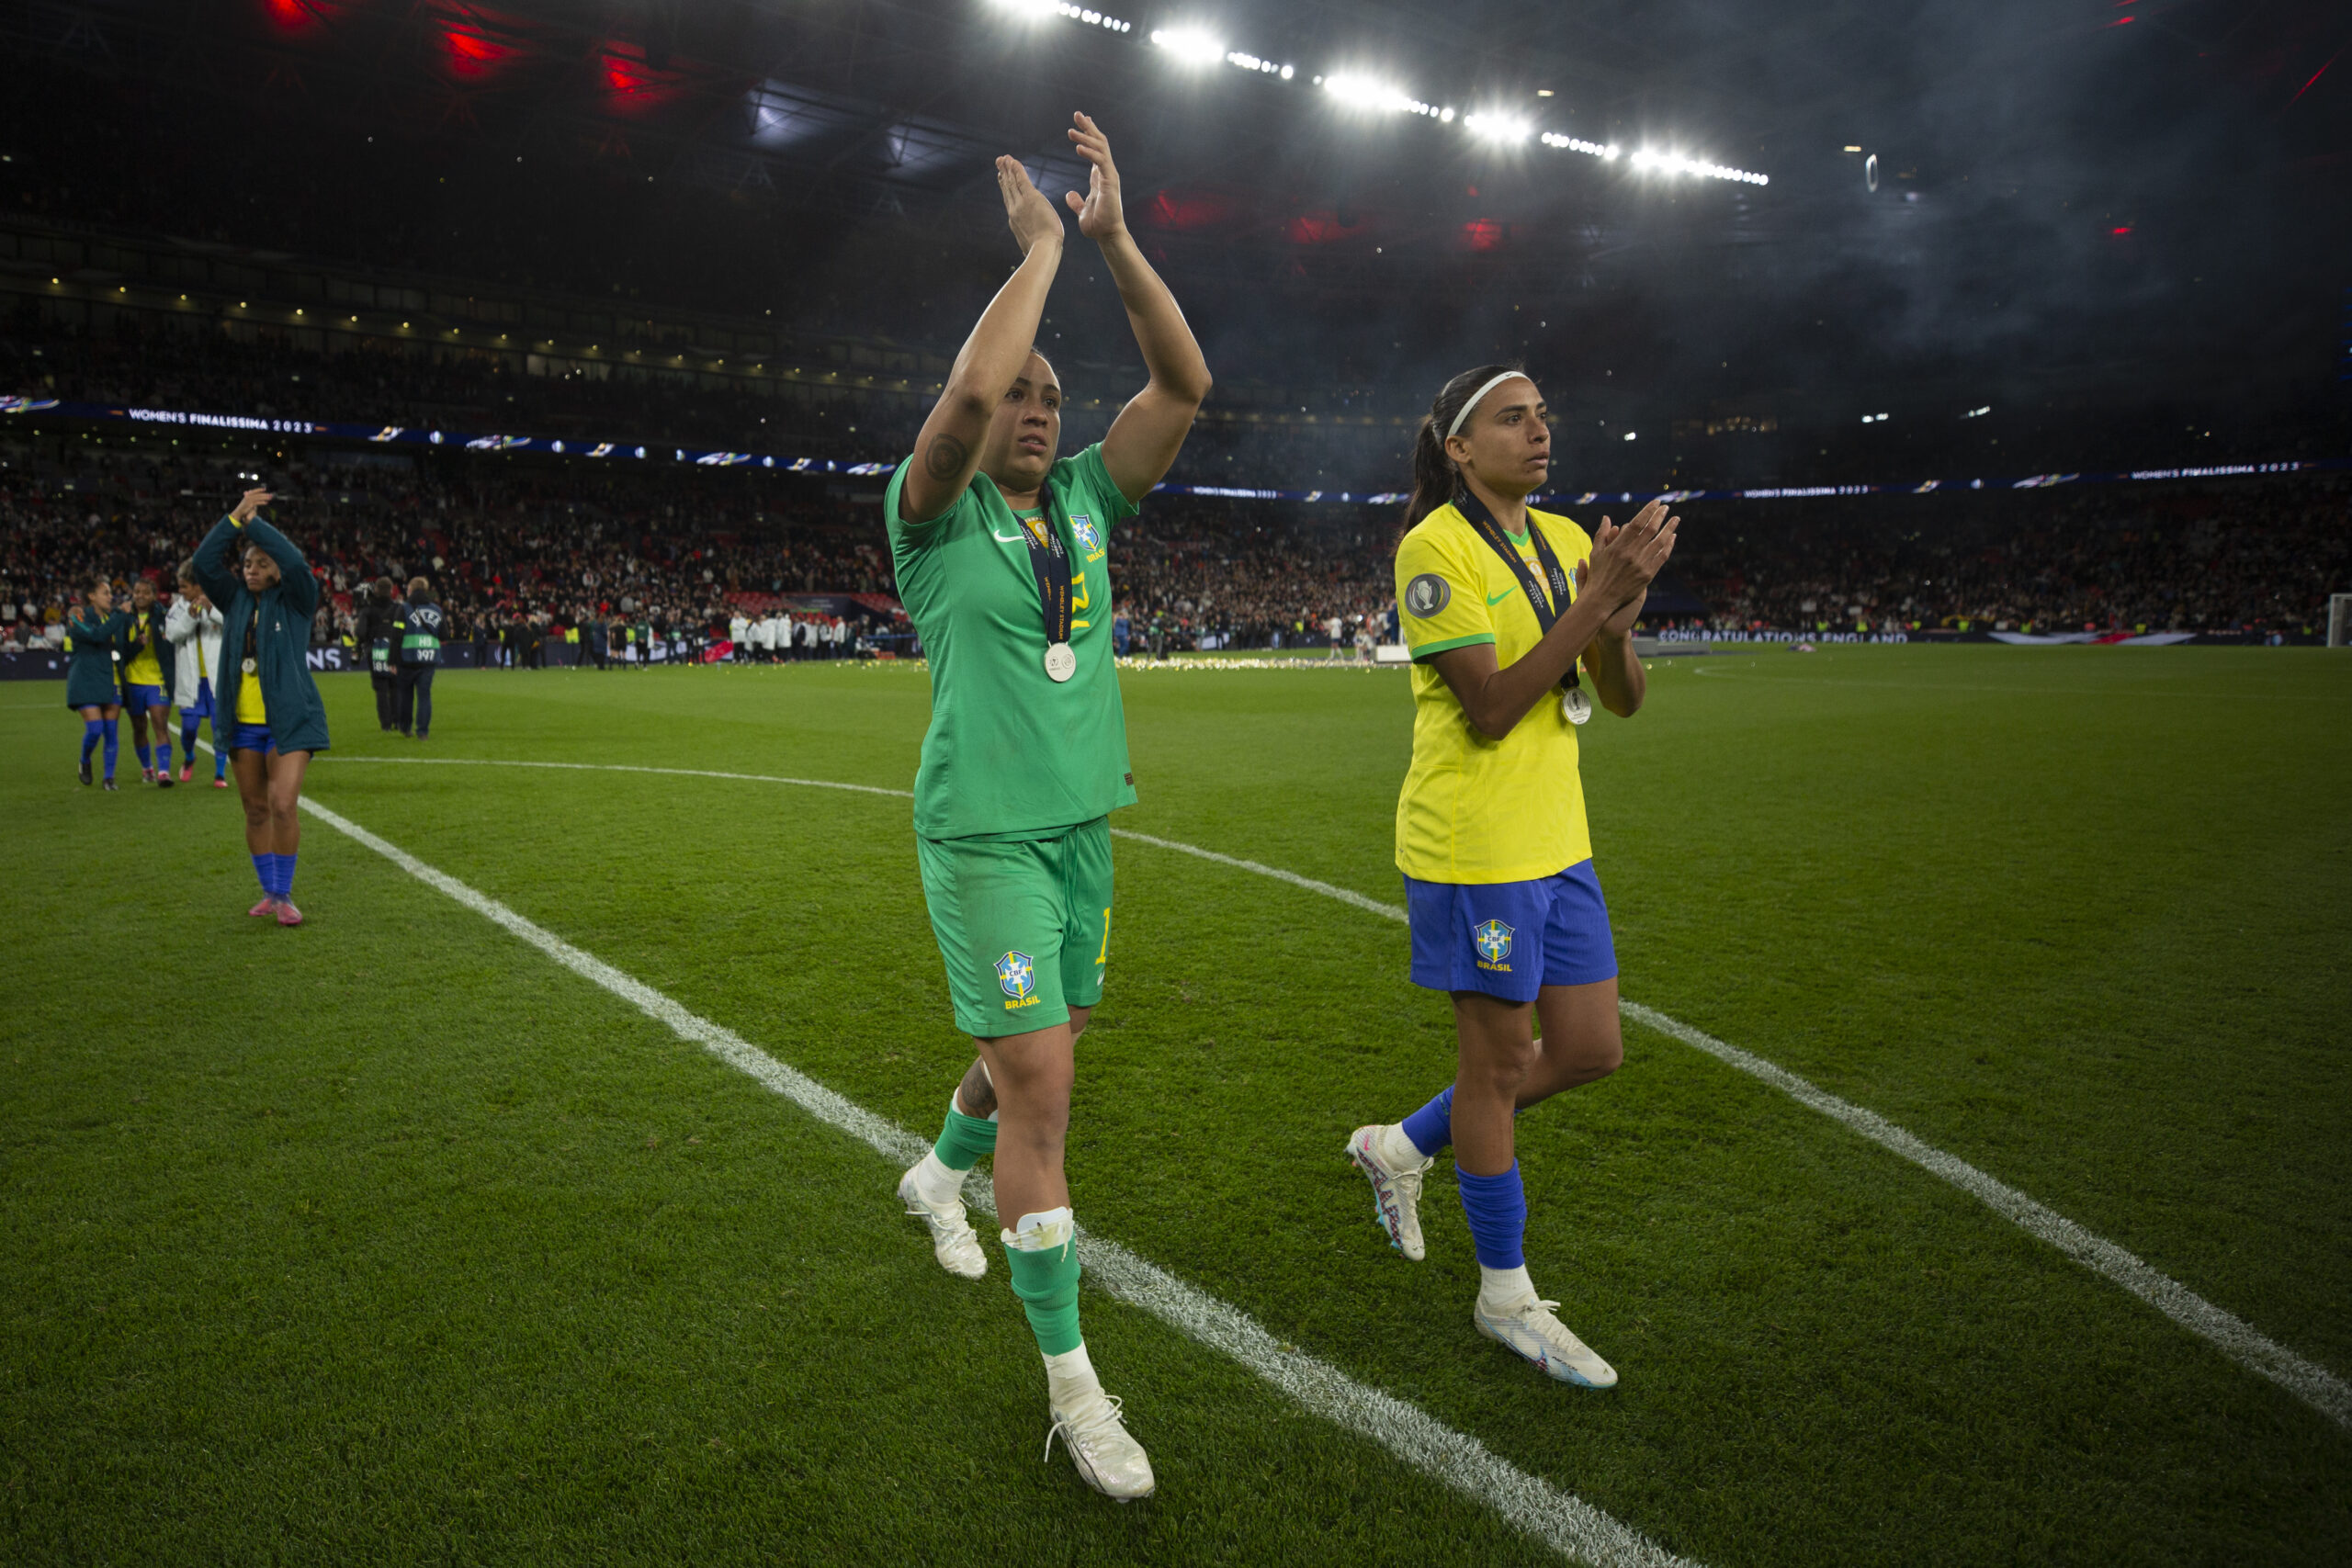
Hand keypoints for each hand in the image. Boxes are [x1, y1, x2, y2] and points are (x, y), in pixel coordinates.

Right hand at [230, 488, 272, 522]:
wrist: (239, 512)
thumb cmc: (244, 508)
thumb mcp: (248, 502)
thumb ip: (252, 499)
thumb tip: (256, 496)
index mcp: (247, 495)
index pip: (254, 491)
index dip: (259, 489)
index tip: (265, 489)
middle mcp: (248, 496)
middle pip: (258, 494)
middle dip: (265, 494)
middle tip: (271, 495)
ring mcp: (249, 500)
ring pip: (258, 497)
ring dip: (265, 497)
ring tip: (270, 498)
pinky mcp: (250, 504)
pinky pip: (257, 502)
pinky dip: (262, 502)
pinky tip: (266, 502)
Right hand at [996, 156, 1063, 255]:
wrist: (1043, 250)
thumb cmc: (1041, 252)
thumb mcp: (1031, 247)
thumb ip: (1028, 243)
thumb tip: (1027, 252)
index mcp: (1015, 221)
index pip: (1009, 200)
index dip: (1004, 187)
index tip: (1001, 178)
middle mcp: (1015, 210)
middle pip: (1008, 188)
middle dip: (1003, 174)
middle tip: (999, 163)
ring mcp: (1021, 204)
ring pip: (1012, 182)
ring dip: (1008, 169)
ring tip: (1004, 158)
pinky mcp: (1030, 198)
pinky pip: (1022, 180)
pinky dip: (1017, 170)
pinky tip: (1013, 161)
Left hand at [1063, 111, 1124, 240]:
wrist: (1107, 236)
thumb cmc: (1098, 225)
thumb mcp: (1082, 209)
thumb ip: (1077, 201)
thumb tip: (1069, 195)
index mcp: (1100, 176)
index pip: (1095, 149)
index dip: (1087, 135)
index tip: (1078, 123)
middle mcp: (1106, 172)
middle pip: (1099, 143)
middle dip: (1088, 127)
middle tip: (1077, 114)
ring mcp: (1110, 175)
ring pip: (1100, 148)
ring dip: (1085, 137)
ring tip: (1071, 130)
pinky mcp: (1110, 181)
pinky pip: (1100, 161)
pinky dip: (1089, 153)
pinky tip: (1078, 146)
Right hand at [1577, 499, 1678, 618]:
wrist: (1601, 600)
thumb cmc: (1597, 575)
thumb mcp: (1595, 553)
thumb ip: (1602, 534)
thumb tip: (1606, 518)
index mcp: (1618, 546)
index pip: (1637, 523)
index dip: (1648, 511)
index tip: (1656, 502)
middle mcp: (1632, 554)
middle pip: (1651, 530)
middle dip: (1660, 516)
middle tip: (1666, 508)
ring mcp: (1641, 565)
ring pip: (1660, 542)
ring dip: (1669, 529)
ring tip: (1675, 519)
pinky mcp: (1648, 575)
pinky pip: (1662, 557)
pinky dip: (1668, 546)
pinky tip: (1672, 538)